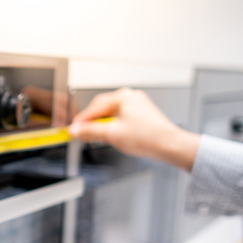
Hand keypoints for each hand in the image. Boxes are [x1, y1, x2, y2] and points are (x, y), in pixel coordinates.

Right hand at [70, 88, 199, 170]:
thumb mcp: (112, 134)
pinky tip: (109, 135)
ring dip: (101, 124)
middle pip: (102, 108)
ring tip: (95, 136)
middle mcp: (130, 97)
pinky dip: (112, 125)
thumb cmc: (148, 137)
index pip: (94, 107)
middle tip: (81, 134)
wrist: (169, 145)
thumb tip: (76, 130)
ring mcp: (136, 104)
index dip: (81, 120)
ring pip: (111, 113)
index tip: (73, 129)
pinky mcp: (140, 113)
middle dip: (91, 122)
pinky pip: (120, 116)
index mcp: (123, 97)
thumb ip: (90, 131)